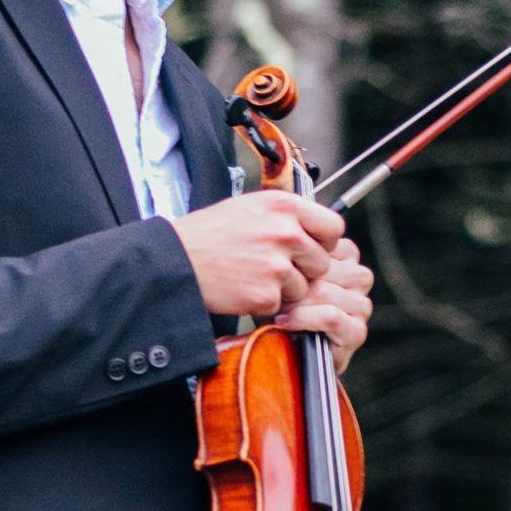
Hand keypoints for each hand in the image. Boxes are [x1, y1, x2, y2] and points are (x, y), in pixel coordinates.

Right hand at [169, 190, 344, 318]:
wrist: (178, 261)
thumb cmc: (208, 234)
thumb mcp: (250, 207)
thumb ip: (285, 215)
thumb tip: (313, 228)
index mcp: (284, 206)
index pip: (333, 226)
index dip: (325, 242)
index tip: (311, 248)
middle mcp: (285, 232)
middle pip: (321, 262)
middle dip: (303, 270)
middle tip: (274, 267)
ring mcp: (277, 264)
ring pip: (304, 287)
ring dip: (284, 289)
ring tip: (253, 276)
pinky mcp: (266, 293)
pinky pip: (282, 304)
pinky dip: (265, 302)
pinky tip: (244, 288)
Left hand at [273, 234, 373, 374]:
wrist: (284, 350)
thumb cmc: (279, 304)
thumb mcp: (283, 270)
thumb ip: (290, 251)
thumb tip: (280, 236)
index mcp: (346, 255)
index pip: (323, 244)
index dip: (295, 260)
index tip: (273, 271)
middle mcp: (359, 277)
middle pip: (322, 269)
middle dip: (293, 284)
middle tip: (271, 294)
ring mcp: (361, 305)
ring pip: (325, 293)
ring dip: (296, 304)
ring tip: (277, 309)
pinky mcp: (357, 331)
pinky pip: (330, 316)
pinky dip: (303, 319)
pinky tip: (285, 322)